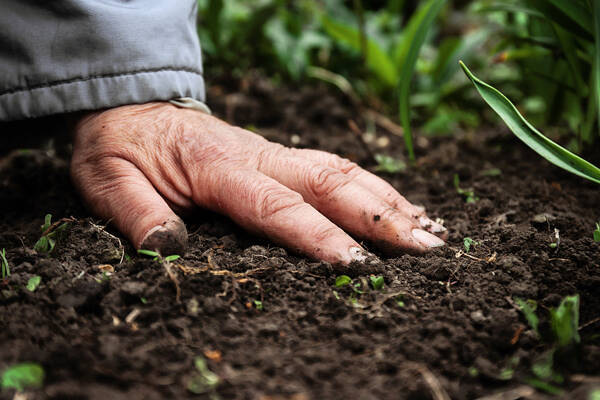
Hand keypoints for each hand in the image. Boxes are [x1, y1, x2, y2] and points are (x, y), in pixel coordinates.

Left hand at [71, 102, 445, 263]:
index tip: (357, 266)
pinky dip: (373, 187)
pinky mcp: (279, 156)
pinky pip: (335, 167)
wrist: (132, 108)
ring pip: (342, 171)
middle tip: (427, 249)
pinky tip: (400, 207)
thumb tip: (168, 249)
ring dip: (388, 200)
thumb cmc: (121, 148)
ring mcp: (273, 153)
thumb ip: (137, 214)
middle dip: (380, 217)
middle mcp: (257, 155)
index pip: (276, 205)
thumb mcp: (107, 181)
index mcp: (217, 166)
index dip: (317, 236)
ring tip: (431, 230)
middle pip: (329, 182)